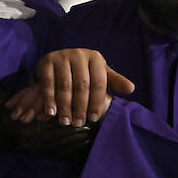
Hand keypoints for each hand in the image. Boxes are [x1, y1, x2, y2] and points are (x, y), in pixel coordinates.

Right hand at [8, 49, 133, 126]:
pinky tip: (51, 112)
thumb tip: (131, 89)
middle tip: (78, 123)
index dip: (96, 102)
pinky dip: (49, 99)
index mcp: (95, 58)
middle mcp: (79, 54)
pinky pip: (48, 83)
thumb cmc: (85, 72)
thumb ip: (115, 82)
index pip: (98, 83)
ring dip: (65, 106)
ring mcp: (61, 56)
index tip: (93, 118)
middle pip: (81, 85)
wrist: (61, 60)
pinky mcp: (47, 61)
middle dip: (80, 107)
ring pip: (64, 86)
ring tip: (65, 122)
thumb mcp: (100, 75)